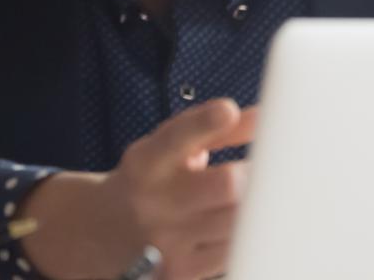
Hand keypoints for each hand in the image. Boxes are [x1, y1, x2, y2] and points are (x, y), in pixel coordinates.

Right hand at [18, 99, 256, 279]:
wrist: (101, 232)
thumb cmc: (148, 181)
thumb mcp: (168, 148)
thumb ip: (214, 129)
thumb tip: (265, 116)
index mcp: (148, 161)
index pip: (177, 136)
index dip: (204, 122)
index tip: (226, 110)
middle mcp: (152, 200)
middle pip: (226, 185)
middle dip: (256, 174)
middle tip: (272, 170)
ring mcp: (166, 240)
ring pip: (238, 222)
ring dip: (258, 207)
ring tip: (260, 198)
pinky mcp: (181, 271)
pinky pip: (234, 252)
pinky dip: (246, 236)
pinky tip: (242, 227)